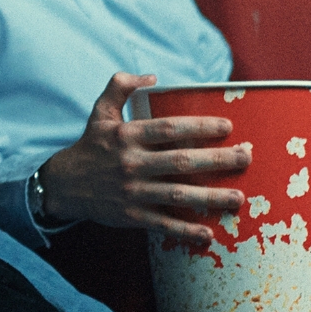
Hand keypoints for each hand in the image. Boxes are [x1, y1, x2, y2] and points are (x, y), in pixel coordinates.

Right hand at [38, 73, 250, 242]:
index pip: (168, 129)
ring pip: (177, 195)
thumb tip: (153, 77)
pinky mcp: (131, 215)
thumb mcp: (100, 112)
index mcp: (126, 135)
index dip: (199, 126)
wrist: (64, 185)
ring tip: (239, 198)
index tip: (227, 126)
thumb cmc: (90, 145)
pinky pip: (163, 224)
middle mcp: (130, 163)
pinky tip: (208, 234)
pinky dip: (185, 231)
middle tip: (246, 157)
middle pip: (181, 162)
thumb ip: (120, 86)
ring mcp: (132, 191)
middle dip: (218, 160)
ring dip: (211, 198)